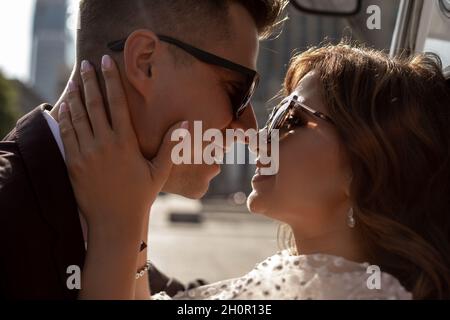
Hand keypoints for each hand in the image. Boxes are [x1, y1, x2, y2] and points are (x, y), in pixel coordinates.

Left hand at [58, 56, 186, 231]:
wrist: (114, 221)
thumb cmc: (140, 196)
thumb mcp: (159, 171)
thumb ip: (170, 145)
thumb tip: (185, 124)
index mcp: (124, 143)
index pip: (116, 104)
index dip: (111, 81)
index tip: (106, 63)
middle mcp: (103, 144)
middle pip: (94, 105)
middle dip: (89, 82)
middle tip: (86, 64)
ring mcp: (85, 153)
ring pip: (77, 117)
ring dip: (75, 96)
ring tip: (74, 80)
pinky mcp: (73, 163)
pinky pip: (67, 134)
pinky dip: (64, 118)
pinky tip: (64, 106)